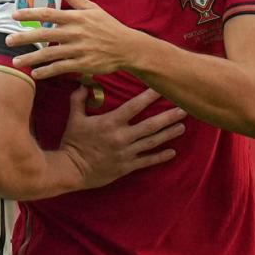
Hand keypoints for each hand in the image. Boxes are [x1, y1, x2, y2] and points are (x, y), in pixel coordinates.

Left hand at [7, 0, 139, 77]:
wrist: (127, 47)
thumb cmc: (108, 26)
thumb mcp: (93, 8)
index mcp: (76, 17)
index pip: (48, 13)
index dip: (30, 14)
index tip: (13, 15)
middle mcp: (75, 32)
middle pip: (45, 34)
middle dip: (24, 37)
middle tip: (7, 41)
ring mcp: (79, 49)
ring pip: (50, 54)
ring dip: (31, 58)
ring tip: (15, 61)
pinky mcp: (83, 64)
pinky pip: (61, 68)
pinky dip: (47, 71)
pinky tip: (35, 73)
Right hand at [59, 84, 185, 189]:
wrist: (70, 170)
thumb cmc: (72, 143)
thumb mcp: (74, 119)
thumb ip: (79, 99)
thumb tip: (84, 84)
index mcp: (111, 123)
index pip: (135, 106)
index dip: (150, 96)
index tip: (163, 88)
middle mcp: (122, 137)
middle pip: (151, 125)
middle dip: (168, 116)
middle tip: (184, 109)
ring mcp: (126, 153)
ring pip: (152, 142)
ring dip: (168, 134)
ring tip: (182, 127)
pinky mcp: (126, 167)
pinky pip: (146, 161)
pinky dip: (160, 157)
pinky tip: (172, 152)